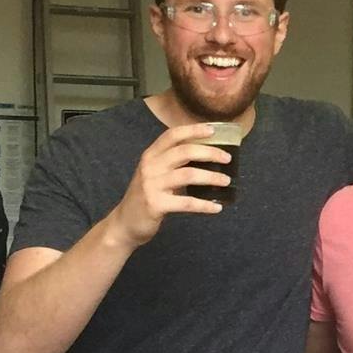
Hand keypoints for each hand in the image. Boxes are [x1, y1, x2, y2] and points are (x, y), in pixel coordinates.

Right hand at [106, 123, 227, 246]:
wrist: (125, 223)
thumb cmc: (146, 196)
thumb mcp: (155, 174)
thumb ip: (174, 164)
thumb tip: (207, 157)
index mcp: (150, 155)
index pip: (172, 135)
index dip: (193, 130)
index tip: (213, 129)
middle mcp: (150, 166)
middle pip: (184, 151)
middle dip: (210, 152)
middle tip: (227, 158)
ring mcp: (152, 185)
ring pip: (188, 175)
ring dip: (211, 177)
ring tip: (226, 181)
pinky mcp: (156, 204)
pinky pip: (187, 203)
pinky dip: (205, 205)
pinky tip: (217, 207)